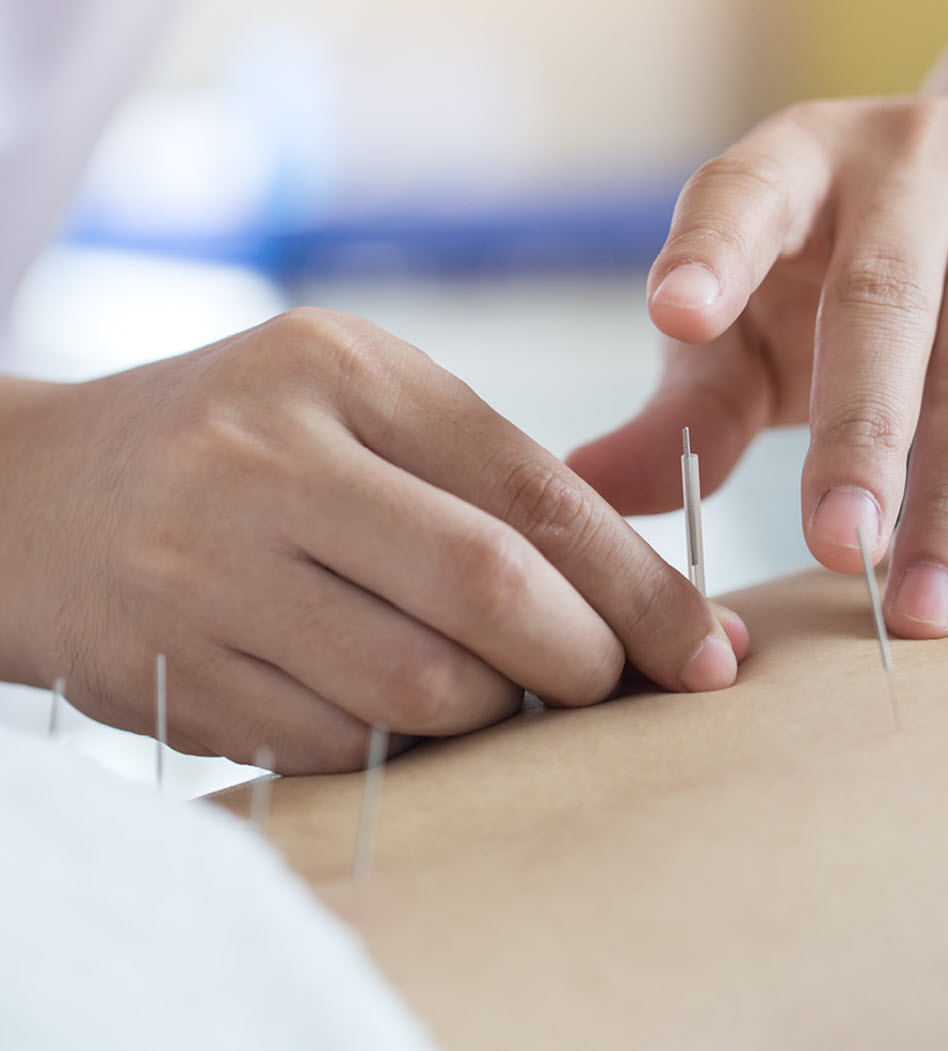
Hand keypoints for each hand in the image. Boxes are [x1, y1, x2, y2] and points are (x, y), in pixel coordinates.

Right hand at [0, 309, 745, 771]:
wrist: (38, 494)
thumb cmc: (239, 436)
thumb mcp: (359, 400)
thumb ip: (485, 475)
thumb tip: (634, 596)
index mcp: (344, 374)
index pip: (533, 495)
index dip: (641, 587)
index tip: (708, 648)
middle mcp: (271, 465)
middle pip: (487, 594)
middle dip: (586, 661)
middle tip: (614, 682)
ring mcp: (212, 575)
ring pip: (419, 689)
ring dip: (497, 711)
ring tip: (507, 690)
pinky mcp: (180, 674)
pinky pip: (341, 745)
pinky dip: (405, 745)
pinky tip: (410, 711)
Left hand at [569, 96, 947, 636]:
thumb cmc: (857, 269)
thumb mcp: (759, 319)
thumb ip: (684, 406)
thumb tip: (582, 490)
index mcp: (799, 165)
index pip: (747, 193)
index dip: (712, 250)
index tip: (675, 316)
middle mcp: (911, 165)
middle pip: (882, 303)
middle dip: (858, 436)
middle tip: (836, 549)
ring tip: (920, 605)